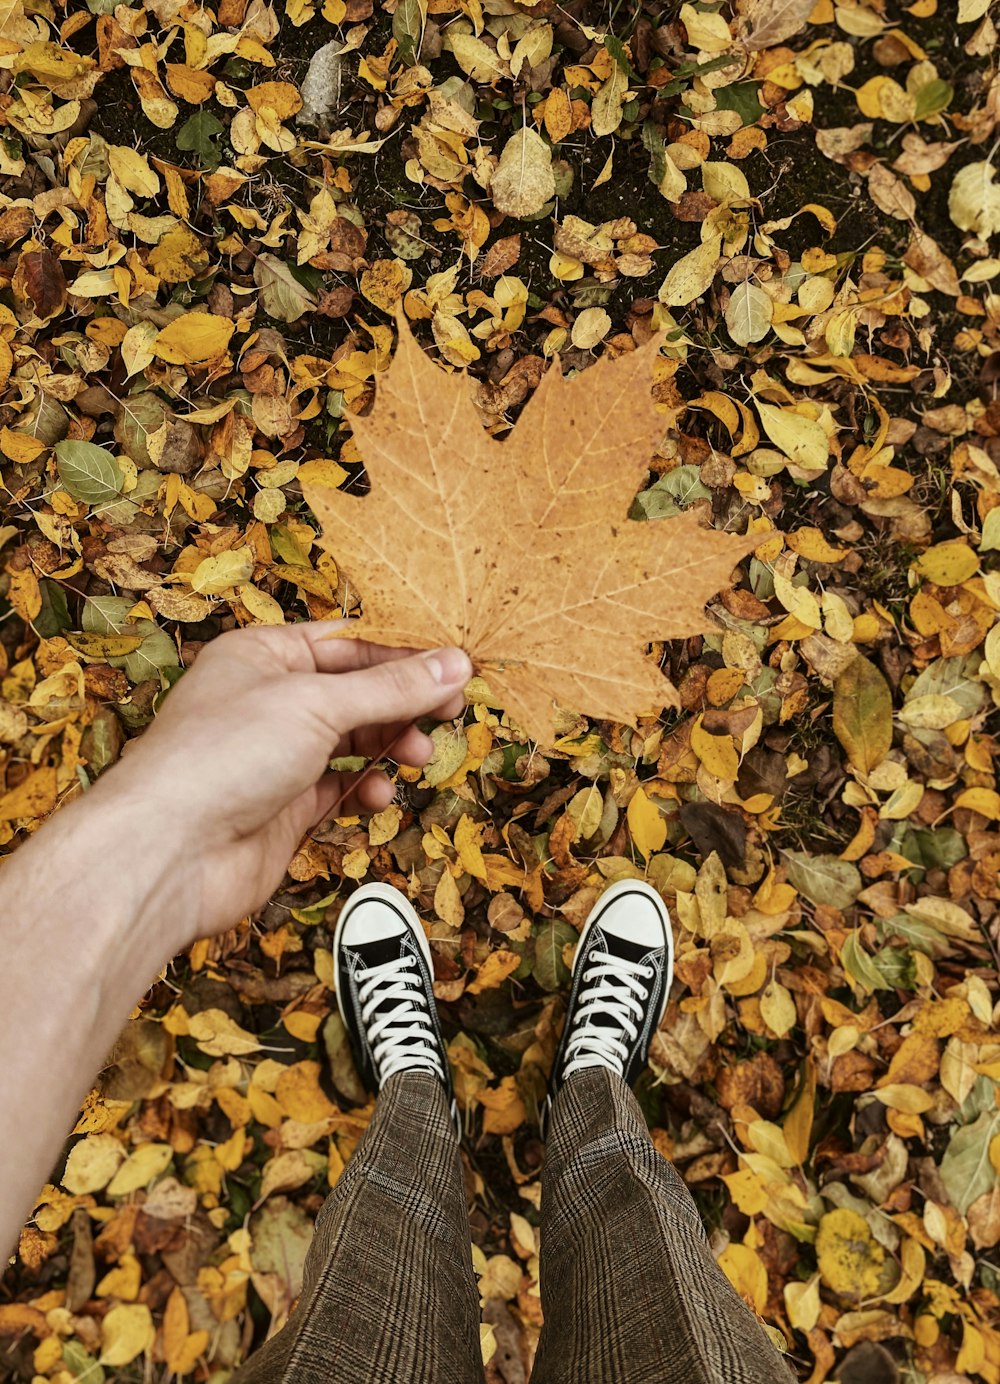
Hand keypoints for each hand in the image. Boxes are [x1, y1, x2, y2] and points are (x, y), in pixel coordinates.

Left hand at [96, 622, 471, 947]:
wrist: (171, 854)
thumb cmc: (220, 758)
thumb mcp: (317, 704)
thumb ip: (391, 688)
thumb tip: (454, 664)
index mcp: (263, 654)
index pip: (349, 643)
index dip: (404, 654)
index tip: (456, 666)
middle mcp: (267, 700)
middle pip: (356, 692)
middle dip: (403, 704)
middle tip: (448, 714)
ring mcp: (275, 756)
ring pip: (352, 741)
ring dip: (389, 746)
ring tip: (415, 756)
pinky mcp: (284, 807)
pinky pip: (339, 787)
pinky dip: (365, 788)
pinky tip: (378, 794)